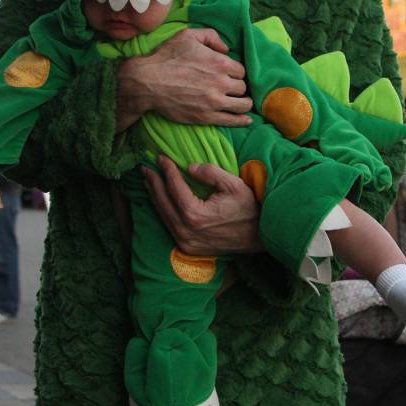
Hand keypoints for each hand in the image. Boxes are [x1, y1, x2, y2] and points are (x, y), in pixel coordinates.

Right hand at [116, 29, 252, 131]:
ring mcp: (214, 101)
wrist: (147, 82)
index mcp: (220, 62)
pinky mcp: (206, 117)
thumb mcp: (188, 36)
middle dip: (238, 87)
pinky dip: (242, 120)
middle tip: (232, 88)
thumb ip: (211, 36)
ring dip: (244, 103)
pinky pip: (232, 120)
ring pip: (243, 104)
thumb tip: (227, 49)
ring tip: (241, 102)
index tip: (229, 74)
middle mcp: (221, 82)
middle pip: (243, 87)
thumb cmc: (166, 57)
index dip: (235, 72)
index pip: (241, 70)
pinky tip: (246, 119)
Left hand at [142, 155, 262, 255]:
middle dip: (153, 183)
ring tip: (149, 181)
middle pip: (162, 202)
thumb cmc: (249, 209)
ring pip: (163, 216)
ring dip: (154, 197)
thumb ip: (210, 172)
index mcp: (195, 214)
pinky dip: (163, 211)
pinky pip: (169, 226)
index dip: (166, 170)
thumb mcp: (233, 185)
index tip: (160, 157)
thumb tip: (190, 167)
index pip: (174, 187)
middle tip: (145, 168)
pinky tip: (160, 200)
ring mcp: (186, 242)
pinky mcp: (188, 248)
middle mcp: (185, 231)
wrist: (260, 237)